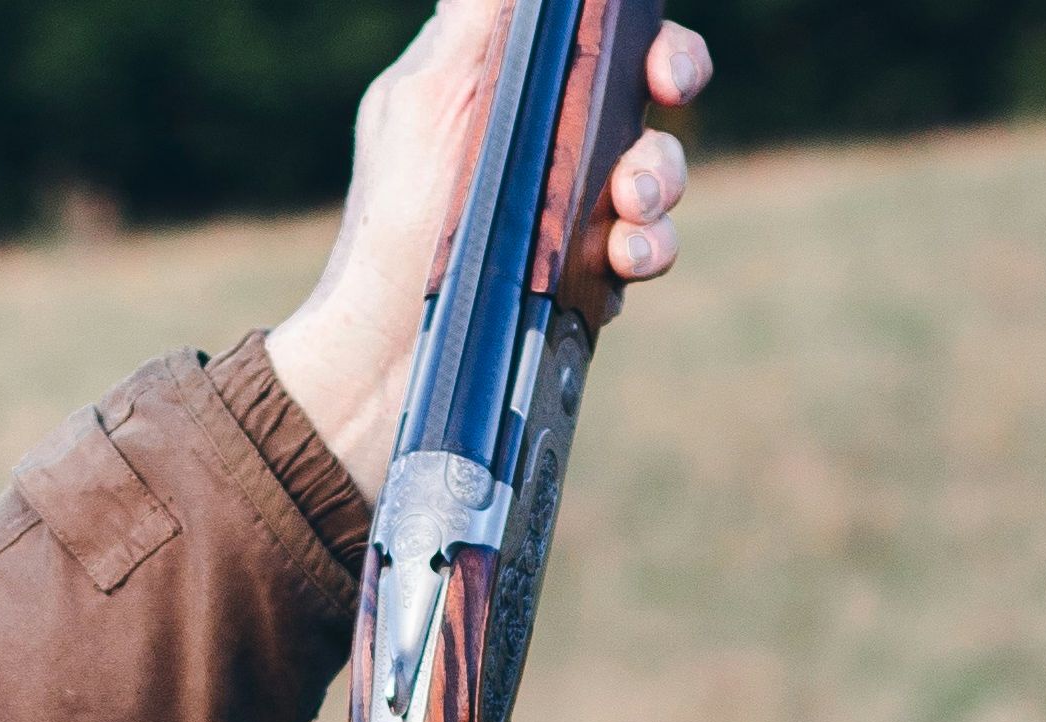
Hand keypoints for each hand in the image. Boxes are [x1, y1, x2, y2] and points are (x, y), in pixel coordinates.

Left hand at [267, 0, 712, 497]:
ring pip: (656, 181)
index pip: (596, 43)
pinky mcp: (580, 279)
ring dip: (661, 191)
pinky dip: (643, 256)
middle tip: (644, 158)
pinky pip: (641, 254)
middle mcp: (541, 145)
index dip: (646, 42)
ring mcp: (565, 216)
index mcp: (503, 89)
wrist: (381, 364)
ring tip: (631, 218)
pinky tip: (617, 269)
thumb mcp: (425, 102)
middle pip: (643, 107)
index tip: (659, 66)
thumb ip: (478, 21)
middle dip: (664, 129)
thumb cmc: (392, 226)